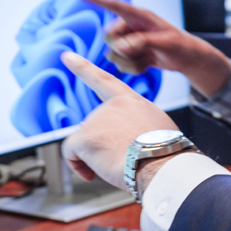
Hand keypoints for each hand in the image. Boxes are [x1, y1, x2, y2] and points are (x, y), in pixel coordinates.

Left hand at [60, 52, 177, 189]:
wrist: (162, 166)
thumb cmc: (164, 155)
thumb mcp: (157, 129)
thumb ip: (137, 124)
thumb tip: (126, 138)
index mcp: (131, 102)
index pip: (104, 81)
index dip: (83, 68)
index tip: (66, 56)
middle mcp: (112, 106)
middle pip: (95, 128)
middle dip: (103, 146)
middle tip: (125, 159)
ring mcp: (97, 119)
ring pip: (85, 143)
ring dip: (96, 158)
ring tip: (120, 165)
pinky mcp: (86, 137)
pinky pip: (71, 154)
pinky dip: (78, 166)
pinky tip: (93, 175)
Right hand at [71, 0, 230, 96]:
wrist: (188, 58)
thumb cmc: (181, 45)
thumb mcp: (166, 42)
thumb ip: (143, 42)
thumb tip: (123, 46)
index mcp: (139, 16)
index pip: (112, 4)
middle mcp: (131, 26)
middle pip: (109, 36)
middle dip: (122, 47)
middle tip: (143, 50)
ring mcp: (130, 41)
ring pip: (113, 53)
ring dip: (130, 61)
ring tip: (149, 59)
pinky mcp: (131, 54)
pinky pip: (121, 65)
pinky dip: (134, 68)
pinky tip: (148, 64)